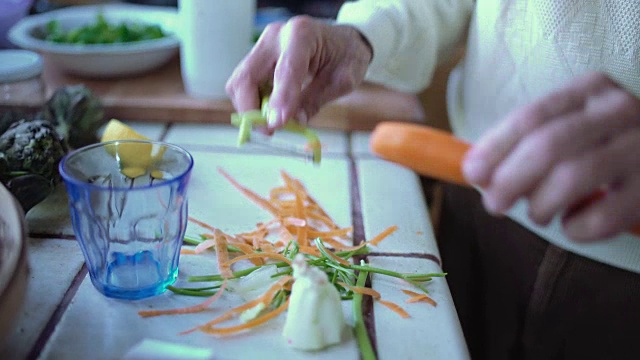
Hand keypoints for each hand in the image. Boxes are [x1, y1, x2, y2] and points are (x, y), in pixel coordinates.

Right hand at [225, 16, 371, 130]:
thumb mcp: (342, 80)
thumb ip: (315, 101)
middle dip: (251, 109)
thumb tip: (292, 122)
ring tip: (274, 122)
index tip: (276, 125)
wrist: (343, 42)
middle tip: (269, 131)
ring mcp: (263, 47)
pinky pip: (246, 86)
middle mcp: (275, 37)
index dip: (279, 99)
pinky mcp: (258, 59)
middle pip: (246, 77)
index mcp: (302, 35)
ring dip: (251, 108)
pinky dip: (254, 103)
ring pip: (240, 83)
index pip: (285, 70)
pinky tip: (272, 111)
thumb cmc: (346, 57)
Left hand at [462, 73, 639, 240]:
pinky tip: (573, 223)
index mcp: (591, 90)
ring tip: (537, 214)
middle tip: (494, 204)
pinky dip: (576, 228)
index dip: (495, 147)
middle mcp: (620, 113)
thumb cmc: (608, 141)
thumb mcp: (576, 123)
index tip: (472, 173)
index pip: (531, 116)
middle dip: (509, 180)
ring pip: (572, 178)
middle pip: (547, 146)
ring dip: (540, 204)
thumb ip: (530, 139)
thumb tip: (476, 171)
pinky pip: (603, 217)